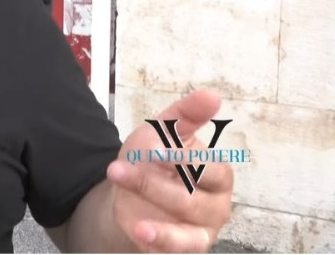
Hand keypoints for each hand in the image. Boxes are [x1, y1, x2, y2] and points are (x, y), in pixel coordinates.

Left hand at [108, 90, 234, 252]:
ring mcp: (202, 228)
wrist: (128, 192)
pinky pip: (179, 249)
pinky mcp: (185, 246)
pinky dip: (162, 240)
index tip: (154, 151)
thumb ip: (186, 114)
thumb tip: (212, 94)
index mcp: (217, 173)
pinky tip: (141, 231)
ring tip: (129, 207)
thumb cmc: (154, 158)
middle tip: (118, 169)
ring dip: (153, 211)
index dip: (182, 160)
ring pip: (185, 224)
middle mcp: (216, 203)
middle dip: (154, 184)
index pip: (209, 169)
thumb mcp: (162, 131)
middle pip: (192, 197)